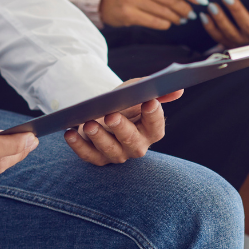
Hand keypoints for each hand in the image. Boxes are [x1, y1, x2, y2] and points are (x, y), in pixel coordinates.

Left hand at [63, 90, 183, 165]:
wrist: (103, 114)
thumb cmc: (123, 104)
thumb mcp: (136, 94)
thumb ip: (154, 92)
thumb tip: (178, 89)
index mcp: (151, 131)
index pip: (156, 126)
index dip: (154, 115)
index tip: (149, 101)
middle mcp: (137, 146)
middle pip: (132, 141)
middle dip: (122, 128)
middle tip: (112, 115)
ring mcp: (117, 155)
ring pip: (109, 150)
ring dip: (98, 137)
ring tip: (88, 123)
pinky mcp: (98, 159)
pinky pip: (88, 155)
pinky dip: (78, 145)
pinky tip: (70, 133)